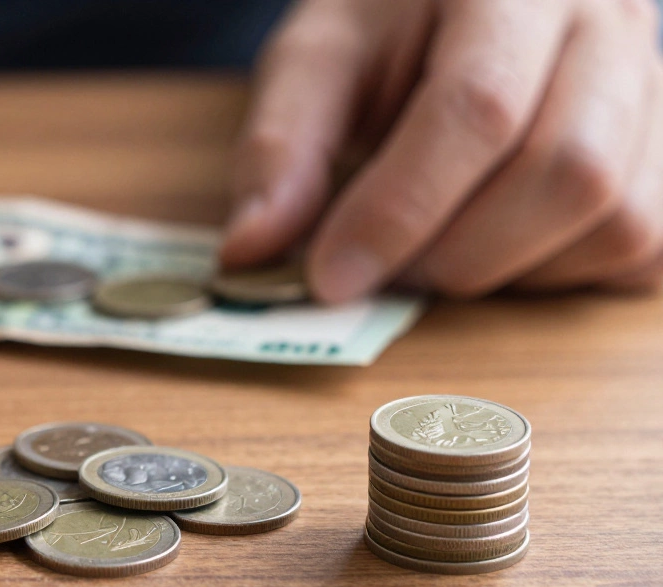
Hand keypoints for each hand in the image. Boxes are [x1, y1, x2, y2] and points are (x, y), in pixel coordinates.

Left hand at [221, 0, 662, 299]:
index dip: (398, 208)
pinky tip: (489, 249)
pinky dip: (553, 275)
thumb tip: (248, 252)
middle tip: (379, 268)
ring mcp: (653, 85)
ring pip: (617, 217)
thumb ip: (282, 147)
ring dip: (504, 270)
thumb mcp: (317, 57)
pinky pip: (640, 245)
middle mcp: (608, 21)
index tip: (329, 277)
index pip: (478, 107)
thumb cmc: (390, 22)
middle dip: (454, 251)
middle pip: (566, 169)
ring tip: (429, 252)